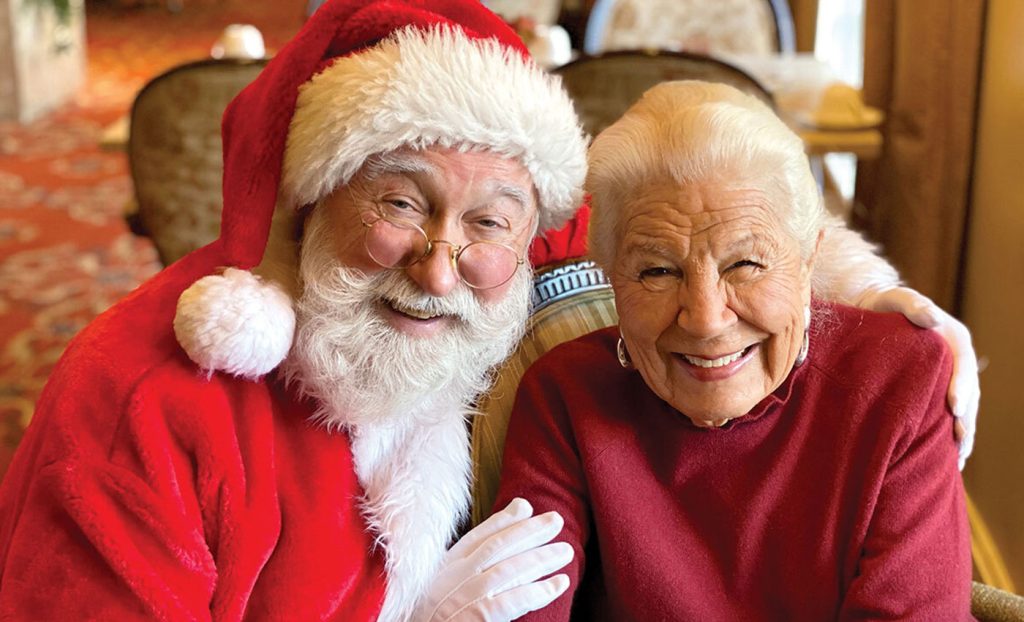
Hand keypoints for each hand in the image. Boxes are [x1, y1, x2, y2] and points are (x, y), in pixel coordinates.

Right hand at [413, 498, 572, 621]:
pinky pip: (511, 601)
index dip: (502, 521)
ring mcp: (463, 597)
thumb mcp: (441, 585)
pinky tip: (558, 584)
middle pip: (496, 547)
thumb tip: (503, 524)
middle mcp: (452, 577)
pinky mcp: (473, 618)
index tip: (526, 508)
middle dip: (528, 531)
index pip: (475, 537)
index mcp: (443, 567)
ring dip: (540, 558)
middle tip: (557, 520)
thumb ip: (467, 558)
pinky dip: (537, 591)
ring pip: (508, 570)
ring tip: (566, 551)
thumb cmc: (428, 616)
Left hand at [857, 286, 979, 468]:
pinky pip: (948, 414)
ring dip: (963, 432)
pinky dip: (950, 434)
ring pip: (964, 408)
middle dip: (966, 418)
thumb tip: (933, 317)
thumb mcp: (895, 299)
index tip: (954, 409)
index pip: (962, 365)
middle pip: (969, 393)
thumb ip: (912, 304)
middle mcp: (956, 360)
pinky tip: (948, 456)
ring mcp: (949, 377)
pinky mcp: (937, 390)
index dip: (961, 387)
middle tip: (959, 441)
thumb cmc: (882, 305)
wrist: (873, 312)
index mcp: (953, 339)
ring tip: (958, 457)